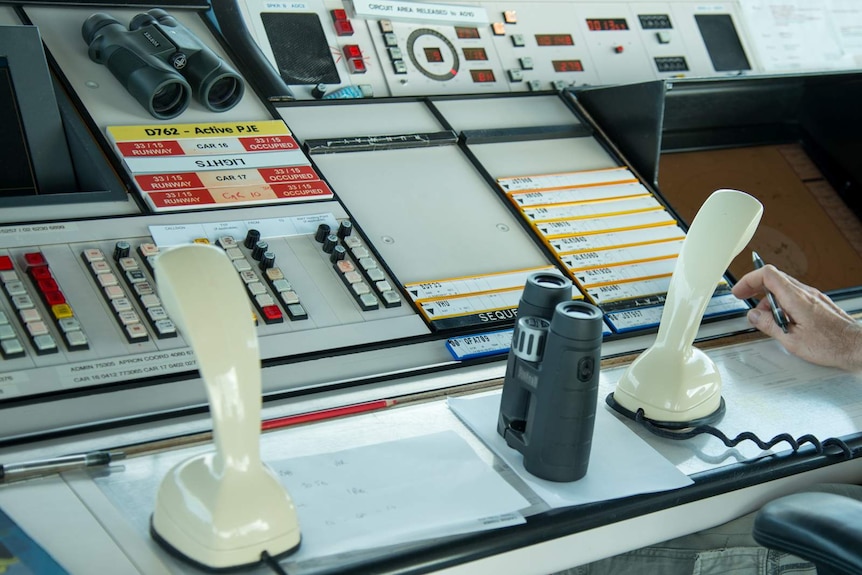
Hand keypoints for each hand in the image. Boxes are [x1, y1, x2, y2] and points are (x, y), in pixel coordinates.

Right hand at [731, 264, 861, 370]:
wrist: (856, 346)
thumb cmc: (831, 345)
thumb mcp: (792, 340)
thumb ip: (769, 325)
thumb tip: (755, 316)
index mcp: (796, 298)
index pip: (768, 275)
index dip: (749, 280)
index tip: (740, 291)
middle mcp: (805, 293)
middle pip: (774, 278)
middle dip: (755, 287)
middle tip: (744, 297)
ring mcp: (813, 297)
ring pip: (784, 287)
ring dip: (769, 298)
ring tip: (765, 317)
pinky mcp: (818, 303)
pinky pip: (794, 295)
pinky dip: (782, 302)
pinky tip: (782, 318)